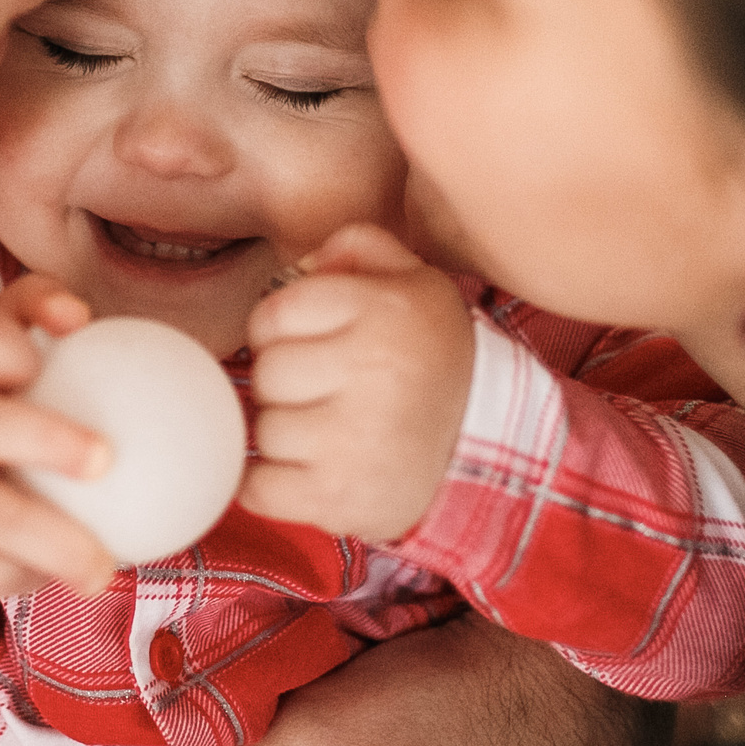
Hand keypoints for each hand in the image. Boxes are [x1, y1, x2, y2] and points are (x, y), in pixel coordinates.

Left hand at [242, 224, 473, 543]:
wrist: (484, 448)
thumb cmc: (432, 360)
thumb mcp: (415, 283)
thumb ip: (360, 247)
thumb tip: (309, 260)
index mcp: (381, 309)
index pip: (273, 314)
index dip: (281, 330)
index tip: (310, 344)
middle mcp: (369, 370)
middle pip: (265, 373)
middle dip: (285, 383)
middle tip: (325, 391)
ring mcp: (352, 440)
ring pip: (264, 431)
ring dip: (286, 436)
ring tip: (331, 432)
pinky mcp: (338, 498)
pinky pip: (259, 488)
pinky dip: (274, 485)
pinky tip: (311, 472)